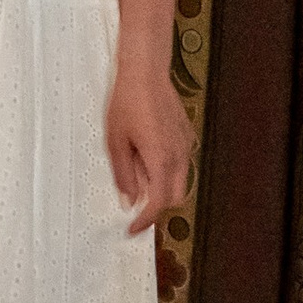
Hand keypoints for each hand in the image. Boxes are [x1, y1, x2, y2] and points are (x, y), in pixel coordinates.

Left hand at [105, 51, 193, 235]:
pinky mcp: (186, 135)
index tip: (132, 230)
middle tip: (134, 204)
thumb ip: (123, 174)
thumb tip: (129, 200)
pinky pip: (180, 163)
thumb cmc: (127, 103)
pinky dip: (166, 169)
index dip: (145, 221)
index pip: (158, 204)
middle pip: (174, 197)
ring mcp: (186, 145)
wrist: (145, 72)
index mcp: (161, 160)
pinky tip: (146, 152)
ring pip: (180, 181)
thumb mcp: (116, 141)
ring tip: (136, 167)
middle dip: (156, 205)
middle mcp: (179, 156)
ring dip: (161, 185)